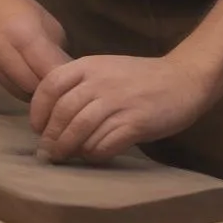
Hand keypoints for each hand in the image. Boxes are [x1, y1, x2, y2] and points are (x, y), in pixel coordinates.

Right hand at [0, 0, 70, 100]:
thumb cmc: (23, 9)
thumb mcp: (49, 25)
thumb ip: (57, 54)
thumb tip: (71, 78)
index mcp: (27, 36)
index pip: (49, 70)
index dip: (65, 81)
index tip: (76, 84)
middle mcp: (7, 51)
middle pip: (33, 86)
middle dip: (50, 91)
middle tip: (64, 90)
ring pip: (20, 92)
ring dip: (37, 95)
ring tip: (50, 91)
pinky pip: (10, 89)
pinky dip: (24, 92)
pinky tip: (34, 87)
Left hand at [30, 54, 211, 162]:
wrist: (184, 79)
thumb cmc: (141, 78)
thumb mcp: (106, 69)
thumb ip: (82, 85)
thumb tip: (53, 116)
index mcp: (90, 65)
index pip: (50, 85)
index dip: (39, 110)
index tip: (38, 127)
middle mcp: (101, 81)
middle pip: (63, 113)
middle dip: (51, 137)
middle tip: (49, 152)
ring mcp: (119, 102)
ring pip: (80, 130)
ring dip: (68, 148)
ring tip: (65, 157)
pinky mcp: (136, 122)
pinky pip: (105, 144)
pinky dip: (94, 154)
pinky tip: (94, 156)